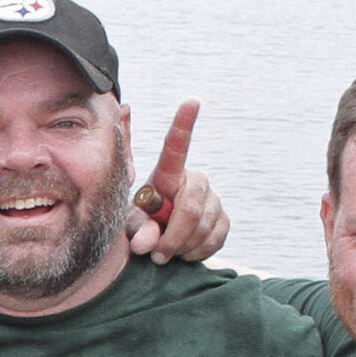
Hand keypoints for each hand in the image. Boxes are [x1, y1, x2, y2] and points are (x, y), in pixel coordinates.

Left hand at [124, 102, 228, 261]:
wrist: (162, 242)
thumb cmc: (143, 225)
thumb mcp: (132, 225)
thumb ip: (137, 231)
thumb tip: (146, 244)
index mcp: (167, 174)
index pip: (176, 146)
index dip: (183, 124)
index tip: (192, 101)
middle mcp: (194, 180)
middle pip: (192, 205)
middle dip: (174, 236)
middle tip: (158, 255)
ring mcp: (212, 198)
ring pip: (204, 225)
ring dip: (183, 247)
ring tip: (167, 252)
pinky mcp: (223, 218)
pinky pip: (216, 237)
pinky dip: (198, 252)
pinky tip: (185, 252)